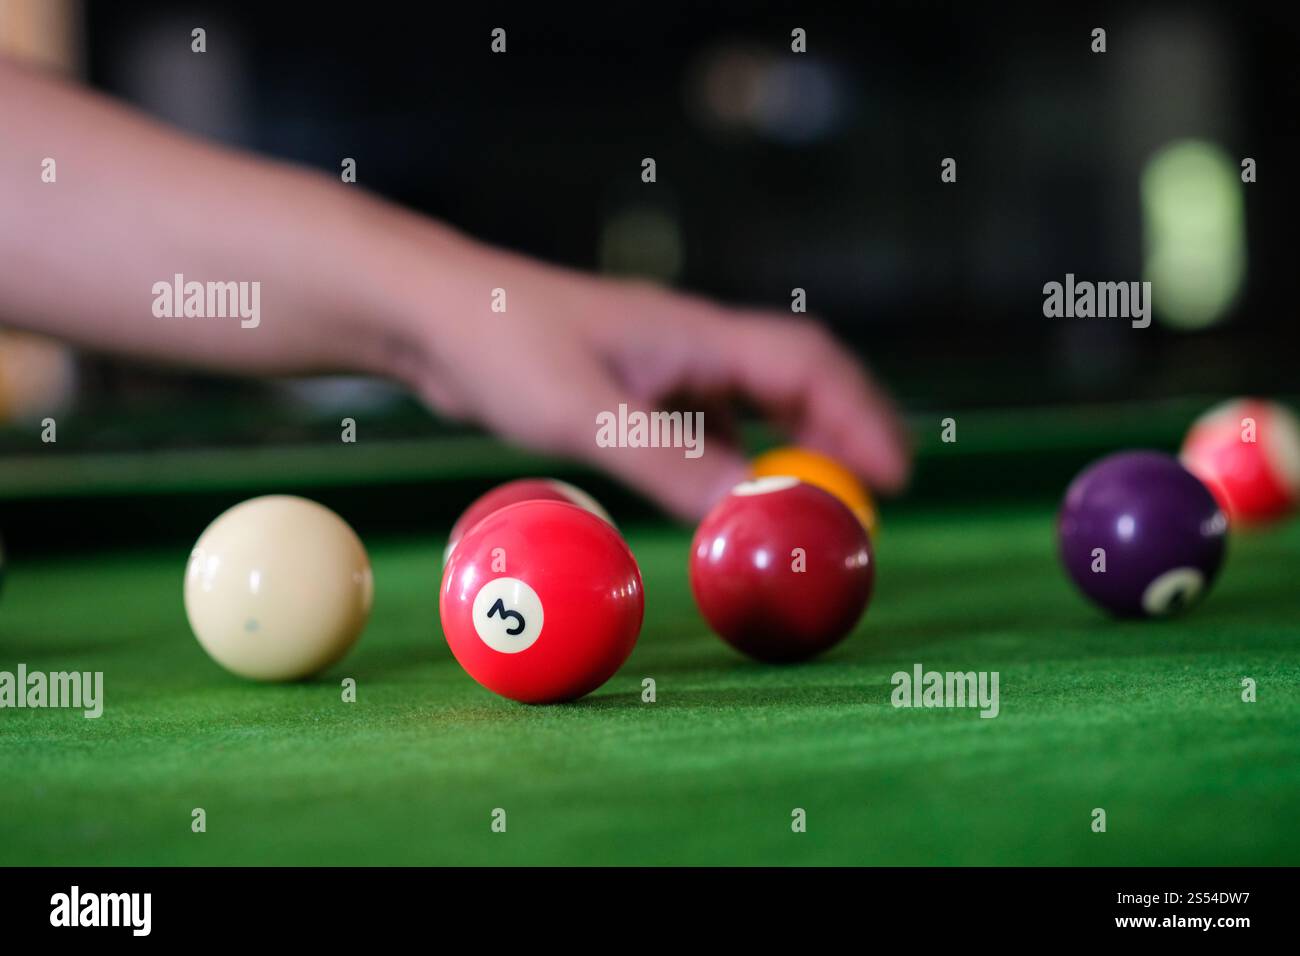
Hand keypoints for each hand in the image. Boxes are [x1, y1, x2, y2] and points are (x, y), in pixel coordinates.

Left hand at [394, 247, 910, 519]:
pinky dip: (733, 458)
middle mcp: (691, 344)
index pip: (808, 363)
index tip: (895, 475)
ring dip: (791, 448)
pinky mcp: (633, 388)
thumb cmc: (499, 345)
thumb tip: (750, 509)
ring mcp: (663, 365)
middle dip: (843, 434)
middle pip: (798, 380)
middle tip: (875, 495)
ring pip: (754, 404)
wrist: (430, 316)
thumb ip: (668, 461)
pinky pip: (706, 423)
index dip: (861, 417)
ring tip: (814, 500)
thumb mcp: (583, 414)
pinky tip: (725, 493)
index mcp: (695, 333)